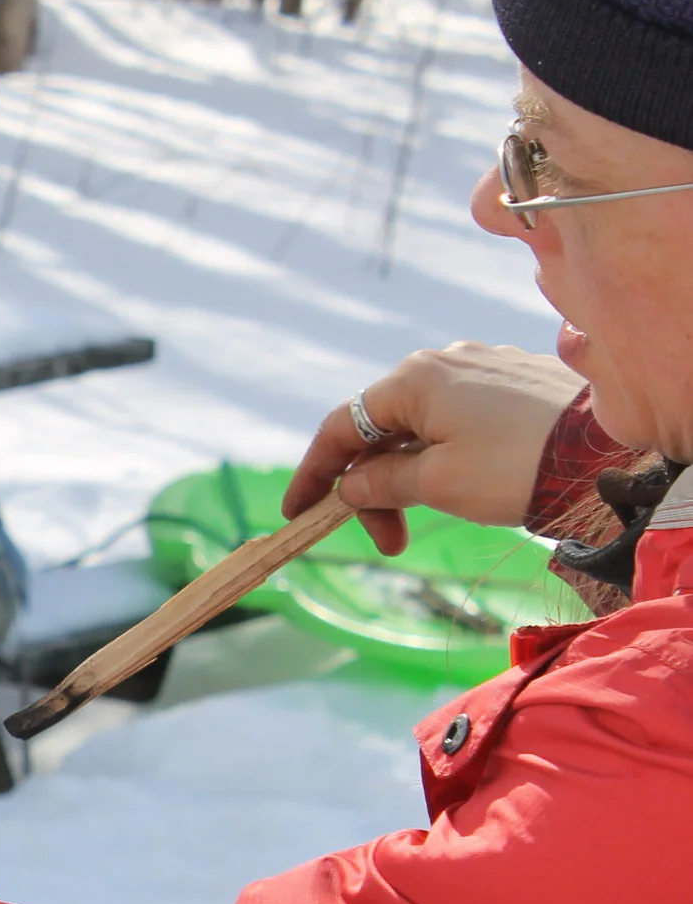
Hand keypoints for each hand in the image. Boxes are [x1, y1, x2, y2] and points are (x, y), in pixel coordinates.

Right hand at [282, 342, 583, 555]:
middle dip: (373, 487)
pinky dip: (441, 456)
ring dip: (409, 476)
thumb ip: (380, 482)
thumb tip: (349, 487)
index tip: (298, 513)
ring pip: (421, 425)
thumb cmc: (513, 467)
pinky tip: (457, 488)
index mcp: (411, 381)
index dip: (314, 474)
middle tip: (387, 541)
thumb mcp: (435, 483)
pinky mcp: (514, 380)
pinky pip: (457, 418)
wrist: (605, 453)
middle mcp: (442, 362)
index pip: (341, 427)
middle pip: (382, 429)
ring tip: (423, 522)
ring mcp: (482, 367)